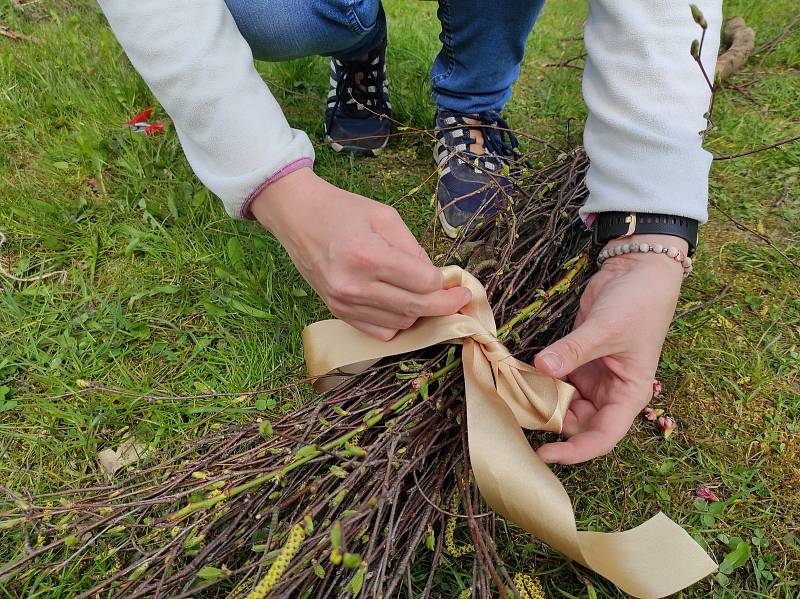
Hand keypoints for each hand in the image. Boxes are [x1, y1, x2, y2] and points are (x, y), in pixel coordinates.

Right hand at [251, 167, 471, 339]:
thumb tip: (435, 277)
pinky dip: (398, 323)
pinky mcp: (336, 312)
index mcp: (368, 256)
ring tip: (427, 297)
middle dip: (444, 305)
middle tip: (459, 298)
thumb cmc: (342, 210)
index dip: (445, 283)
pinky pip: (379, 331)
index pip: (422, 283)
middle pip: (415, 308)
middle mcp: (354, 285)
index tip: (457, 281)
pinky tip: (403, 307)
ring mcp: (343, 303)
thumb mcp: (385, 216)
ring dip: (420, 313)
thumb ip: (412, 247)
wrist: (297, 217)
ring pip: (400, 323)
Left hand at [532, 234, 687, 463]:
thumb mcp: (606, 328)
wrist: (637, 268)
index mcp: (629, 394)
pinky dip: (538, 380)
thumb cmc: (638, 303)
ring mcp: (592, 376)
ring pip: (563, 402)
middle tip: (518, 417)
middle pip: (578, 423)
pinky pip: (555, 378)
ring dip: (541, 402)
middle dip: (551, 423)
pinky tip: (518, 377)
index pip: (603, 436)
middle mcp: (610, 392)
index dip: (575, 451)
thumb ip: (574, 350)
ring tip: (514, 396)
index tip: (545, 454)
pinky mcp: (576, 359)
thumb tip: (542, 366)